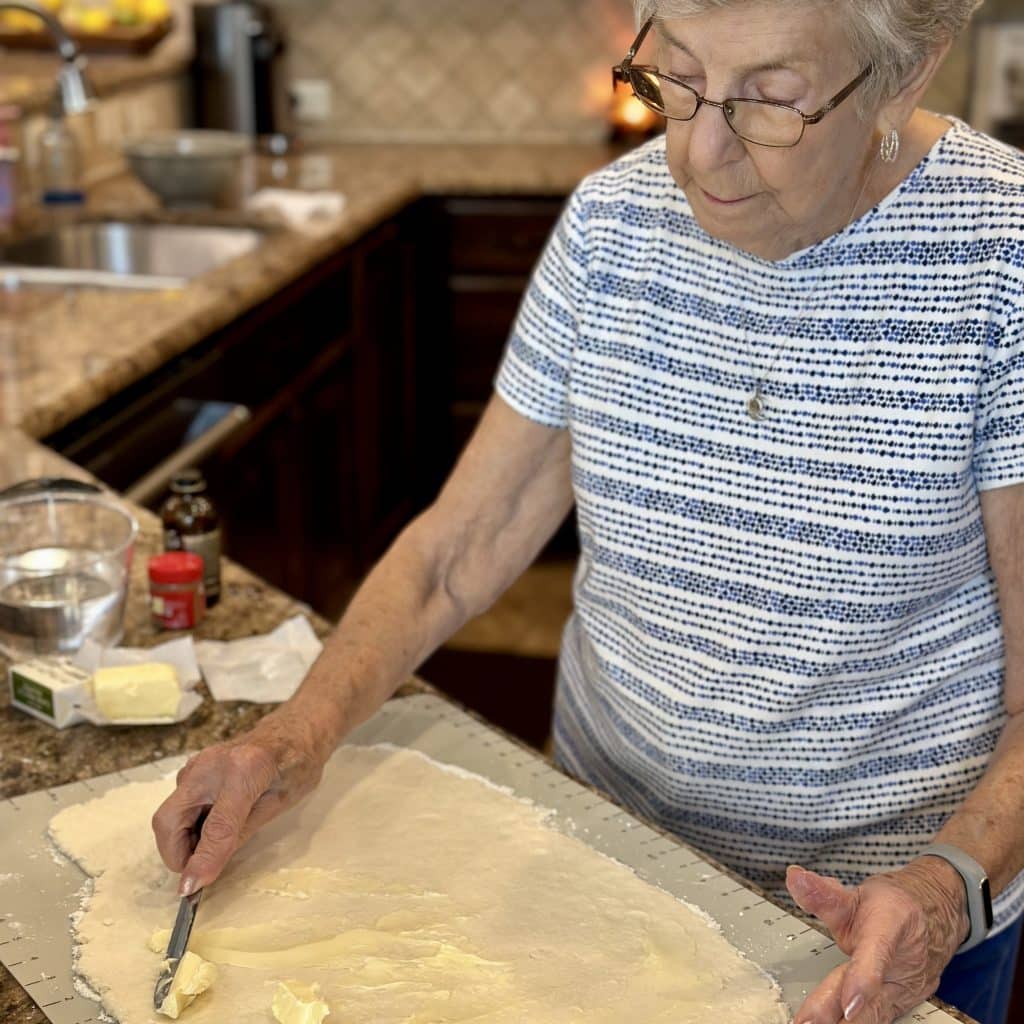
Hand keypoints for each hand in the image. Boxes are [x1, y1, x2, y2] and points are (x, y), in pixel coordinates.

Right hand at [151, 704, 333, 894]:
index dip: (202, 860)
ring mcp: (196, 764)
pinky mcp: (192, 770)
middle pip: (168, 820)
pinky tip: (212, 830)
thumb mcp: (277, 805)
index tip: (191, 890)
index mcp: (243, 770)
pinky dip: (187, 826)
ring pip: (170, 815)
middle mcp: (210, 764)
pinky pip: (179, 806)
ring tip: (214, 847)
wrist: (294, 730)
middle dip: (176, 854)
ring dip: (182, 841)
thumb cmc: (296, 765)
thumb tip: (202, 872)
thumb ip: (237, 835)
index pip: (215, 826)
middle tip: (200, 872)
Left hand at [786, 859, 968, 1023]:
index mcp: (891, 926)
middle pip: (872, 997)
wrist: (932, 918)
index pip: (876, 954)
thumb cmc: (891, 906)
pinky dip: (858, 1023)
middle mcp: (904, 965)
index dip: (862, 979)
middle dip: (838, 1014)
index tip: (847, 1003)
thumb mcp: (855, 894)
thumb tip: (794, 877)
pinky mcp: (905, 1005)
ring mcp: (907, 990)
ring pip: (876, 1014)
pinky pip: (880, 1019)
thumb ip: (822, 894)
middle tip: (808, 1023)